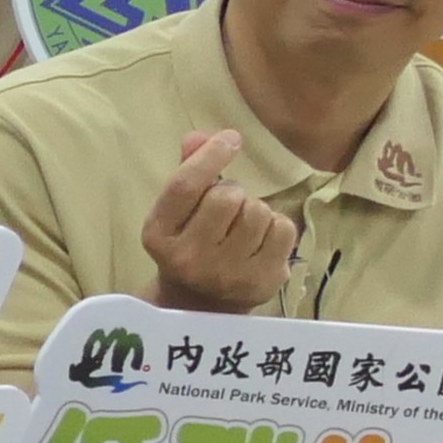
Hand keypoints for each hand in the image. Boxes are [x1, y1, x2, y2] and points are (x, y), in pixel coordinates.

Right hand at [142, 127, 299, 313]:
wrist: (201, 306)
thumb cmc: (190, 245)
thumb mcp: (178, 213)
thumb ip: (188, 172)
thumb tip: (201, 136)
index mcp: (159, 235)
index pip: (185, 186)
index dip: (210, 156)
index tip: (230, 139)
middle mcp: (189, 258)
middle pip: (228, 196)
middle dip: (233, 191)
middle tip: (227, 206)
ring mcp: (227, 273)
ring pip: (259, 211)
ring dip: (256, 209)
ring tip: (243, 226)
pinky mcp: (262, 281)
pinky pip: (283, 229)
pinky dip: (277, 226)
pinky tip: (262, 240)